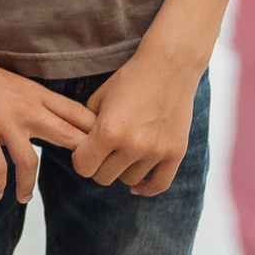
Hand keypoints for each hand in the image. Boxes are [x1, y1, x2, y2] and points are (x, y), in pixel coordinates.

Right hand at [0, 47, 94, 202]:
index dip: (95, 133)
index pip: (78, 114)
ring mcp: (5, 122)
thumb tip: (47, 120)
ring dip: (28, 186)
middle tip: (80, 177)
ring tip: (24, 197)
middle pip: (68, 137)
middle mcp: (27, 109)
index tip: (99, 150)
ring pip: (30, 163)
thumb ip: (32, 101)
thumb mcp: (14, 83)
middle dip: (81, 159)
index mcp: (37, 94)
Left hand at [70, 50, 199, 193]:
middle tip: (104, 151)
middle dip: (99, 165)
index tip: (86, 150)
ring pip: (128, 180)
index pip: (83, 167)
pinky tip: (137, 185)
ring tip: (124, 152)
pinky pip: (159, 185)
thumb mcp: (99, 98)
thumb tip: (79, 149)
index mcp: (108, 131)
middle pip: (103, 178)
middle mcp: (132, 145)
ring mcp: (156, 151)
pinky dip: (146, 188)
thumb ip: (86, 127)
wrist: (169, 65)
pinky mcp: (176, 153)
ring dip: (122, 170)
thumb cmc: (131, 78)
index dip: (81, 158)